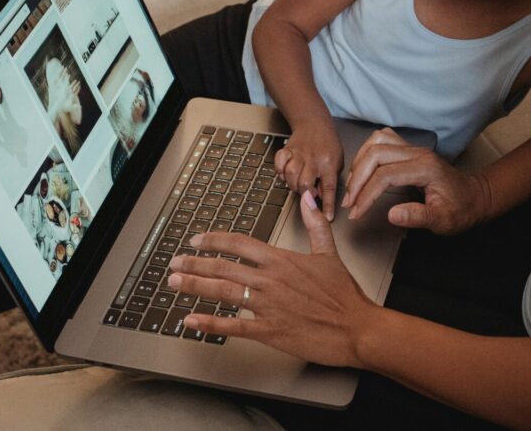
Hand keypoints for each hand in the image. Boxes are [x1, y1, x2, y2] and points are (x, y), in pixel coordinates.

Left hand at [167, 191, 377, 366]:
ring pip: (222, 292)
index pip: (239, 244)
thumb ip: (315, 224)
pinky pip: (233, 326)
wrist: (357, 327)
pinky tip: (191, 320)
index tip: (197, 240)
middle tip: (173, 263)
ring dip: (194, 286)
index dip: (213, 240)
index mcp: (281, 260)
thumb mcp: (329, 253)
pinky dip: (210, 323)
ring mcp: (267, 306)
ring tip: (174, 283)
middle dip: (194, 264)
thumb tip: (308, 199)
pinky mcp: (269, 330)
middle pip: (223, 267)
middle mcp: (269, 280)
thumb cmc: (344, 294)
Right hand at [274, 124, 343, 219]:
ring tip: (297, 184)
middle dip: (305, 194)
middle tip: (307, 194)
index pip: (329, 187)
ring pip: (291, 174)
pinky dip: (279, 170)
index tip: (327, 218)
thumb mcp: (337, 162)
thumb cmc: (328, 145)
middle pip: (305, 183)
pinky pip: (279, 162)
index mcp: (329, 163)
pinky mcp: (287, 149)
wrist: (314, 124)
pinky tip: (284, 174)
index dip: (327, 205)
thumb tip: (319, 199)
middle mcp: (314, 159)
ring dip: (292, 184)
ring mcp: (299, 153)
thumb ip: (329, 180)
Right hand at [341, 128, 490, 235]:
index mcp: (425, 168)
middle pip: (376, 154)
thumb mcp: (444, 221)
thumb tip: (391, 215)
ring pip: (376, 143)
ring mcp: (413, 148)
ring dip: (359, 163)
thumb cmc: (461, 209)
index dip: (366, 194)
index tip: (356, 213)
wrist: (476, 197)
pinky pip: (382, 141)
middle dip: (357, 178)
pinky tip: (362, 171)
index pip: (385, 175)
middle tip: (349, 202)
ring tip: (352, 188)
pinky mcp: (409, 150)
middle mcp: (417, 153)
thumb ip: (418, 217)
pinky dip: (366, 154)